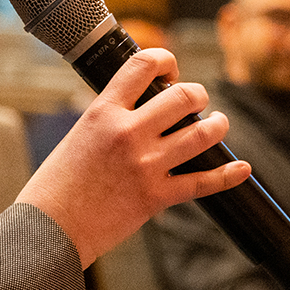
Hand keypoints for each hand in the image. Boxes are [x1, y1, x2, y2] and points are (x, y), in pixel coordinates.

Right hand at [16, 48, 250, 267]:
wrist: (48, 230)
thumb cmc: (56, 186)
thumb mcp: (79, 135)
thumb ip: (110, 118)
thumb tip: (138, 107)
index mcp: (103, 111)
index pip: (143, 65)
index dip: (166, 59)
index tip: (171, 69)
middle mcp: (128, 132)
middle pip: (183, 96)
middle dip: (198, 94)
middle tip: (198, 100)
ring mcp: (145, 165)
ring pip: (201, 134)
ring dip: (217, 125)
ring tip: (218, 124)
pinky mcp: (155, 197)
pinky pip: (203, 182)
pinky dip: (228, 174)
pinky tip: (241, 168)